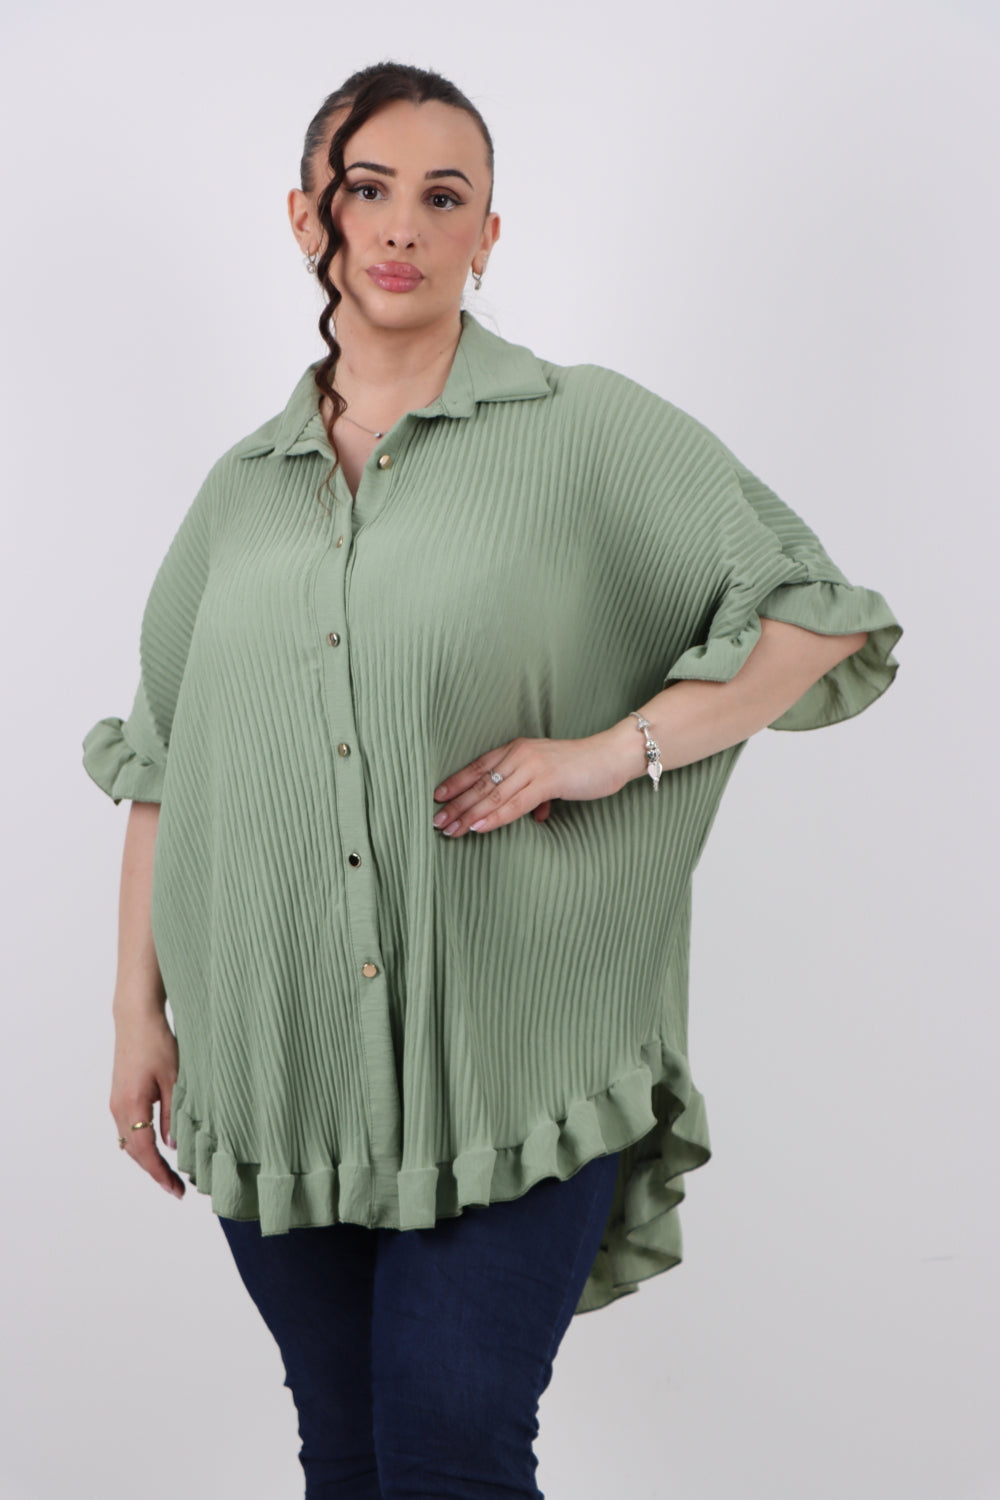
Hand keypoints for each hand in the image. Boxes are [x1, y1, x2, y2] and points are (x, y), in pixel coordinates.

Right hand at [110, 1009, 185, 1201]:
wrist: (136, 1019)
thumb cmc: (158, 1043)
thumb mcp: (175, 1079)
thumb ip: (174, 1114)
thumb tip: (174, 1146)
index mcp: (132, 1105)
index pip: (146, 1151)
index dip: (161, 1174)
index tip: (176, 1190)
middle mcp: (119, 1108)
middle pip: (135, 1152)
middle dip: (155, 1172)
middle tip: (177, 1188)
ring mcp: (115, 1103)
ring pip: (130, 1143)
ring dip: (147, 1159)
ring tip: (170, 1172)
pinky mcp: (118, 1097)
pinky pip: (128, 1130)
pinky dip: (141, 1144)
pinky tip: (157, 1147)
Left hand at [431, 732, 629, 838]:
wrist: (612, 756)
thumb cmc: (584, 767)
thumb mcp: (553, 777)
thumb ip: (538, 794)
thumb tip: (535, 815)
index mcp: (518, 749)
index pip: (479, 766)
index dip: (457, 782)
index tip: (438, 797)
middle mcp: (520, 754)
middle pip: (481, 782)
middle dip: (457, 804)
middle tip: (437, 821)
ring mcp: (533, 766)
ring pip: (493, 795)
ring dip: (469, 814)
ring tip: (451, 829)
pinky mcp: (548, 781)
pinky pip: (515, 803)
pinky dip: (495, 816)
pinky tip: (478, 827)